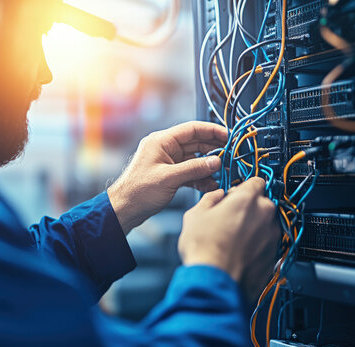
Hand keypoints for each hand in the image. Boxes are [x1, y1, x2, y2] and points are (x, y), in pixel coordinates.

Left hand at [108, 121, 227, 233]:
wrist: (124, 209)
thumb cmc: (138, 191)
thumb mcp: (169, 178)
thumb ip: (194, 168)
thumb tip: (216, 162)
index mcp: (161, 141)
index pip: (192, 129)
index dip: (212, 131)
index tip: (228, 136)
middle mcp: (165, 148)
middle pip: (196, 143)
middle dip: (214, 150)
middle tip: (230, 155)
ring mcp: (168, 162)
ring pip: (195, 159)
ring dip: (209, 166)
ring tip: (223, 172)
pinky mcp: (170, 175)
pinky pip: (190, 172)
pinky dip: (201, 177)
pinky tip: (211, 184)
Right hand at [178, 178, 279, 281]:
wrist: (215, 281)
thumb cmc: (204, 249)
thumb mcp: (195, 214)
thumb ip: (210, 198)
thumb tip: (217, 196)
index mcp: (247, 199)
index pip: (256, 180)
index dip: (243, 187)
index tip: (236, 194)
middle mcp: (265, 215)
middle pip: (262, 203)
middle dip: (247, 208)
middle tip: (229, 219)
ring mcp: (272, 237)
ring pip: (264, 224)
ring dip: (252, 228)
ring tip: (231, 240)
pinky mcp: (273, 256)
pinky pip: (266, 244)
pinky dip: (255, 246)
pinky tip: (238, 253)